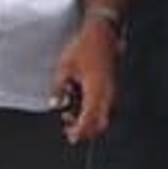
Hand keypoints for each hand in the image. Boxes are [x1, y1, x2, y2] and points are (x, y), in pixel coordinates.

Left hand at [53, 18, 116, 140]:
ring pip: (104, 117)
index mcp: (96, 91)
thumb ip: (59, 89)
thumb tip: (55, 105)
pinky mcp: (112, 88)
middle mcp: (108, 95)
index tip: (70, 135)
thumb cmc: (84, 47)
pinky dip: (93, 111)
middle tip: (68, 128)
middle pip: (100, 124)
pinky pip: (105, 108)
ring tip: (70, 113)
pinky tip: (79, 103)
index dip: (80, 131)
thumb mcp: (64, 67)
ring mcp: (112, 92)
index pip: (90, 121)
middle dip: (84, 130)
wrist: (102, 33)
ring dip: (88, 120)